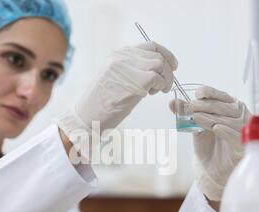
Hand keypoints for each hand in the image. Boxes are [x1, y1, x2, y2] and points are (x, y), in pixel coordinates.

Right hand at [55, 42, 177, 136]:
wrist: (87, 117)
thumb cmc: (98, 104)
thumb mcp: (113, 79)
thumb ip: (130, 70)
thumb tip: (152, 71)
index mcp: (118, 55)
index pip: (149, 47)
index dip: (164, 54)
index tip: (172, 65)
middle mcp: (123, 57)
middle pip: (157, 55)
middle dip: (167, 70)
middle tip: (165, 85)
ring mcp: (130, 68)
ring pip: (160, 64)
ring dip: (165, 78)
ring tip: (158, 91)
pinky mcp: (137, 81)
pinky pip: (158, 78)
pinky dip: (161, 86)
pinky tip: (153, 94)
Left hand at [171, 85, 250, 200]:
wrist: (211, 169)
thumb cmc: (207, 145)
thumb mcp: (196, 127)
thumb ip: (186, 114)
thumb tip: (172, 102)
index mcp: (230, 108)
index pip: (222, 96)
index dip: (211, 93)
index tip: (198, 94)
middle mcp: (240, 117)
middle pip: (225, 107)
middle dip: (207, 106)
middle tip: (192, 108)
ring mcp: (243, 131)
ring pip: (229, 120)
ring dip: (211, 118)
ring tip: (197, 118)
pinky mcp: (243, 146)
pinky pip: (236, 136)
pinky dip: (226, 131)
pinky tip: (216, 128)